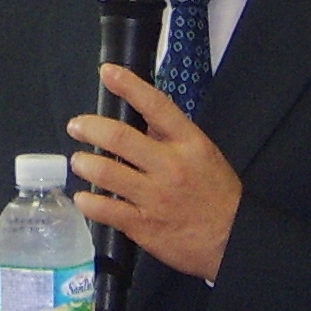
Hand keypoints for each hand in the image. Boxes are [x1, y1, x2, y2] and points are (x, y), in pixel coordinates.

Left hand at [67, 62, 243, 284]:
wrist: (233, 238)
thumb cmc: (216, 194)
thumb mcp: (203, 154)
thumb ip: (171, 136)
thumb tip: (138, 117)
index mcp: (188, 143)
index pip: (156, 106)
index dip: (129, 86)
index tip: (108, 72)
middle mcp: (170, 166)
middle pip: (120, 137)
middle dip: (90, 127)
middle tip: (77, 126)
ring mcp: (155, 196)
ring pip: (106, 172)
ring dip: (85, 163)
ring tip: (80, 162)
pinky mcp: (143, 225)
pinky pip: (105, 209)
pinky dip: (88, 202)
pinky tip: (84, 197)